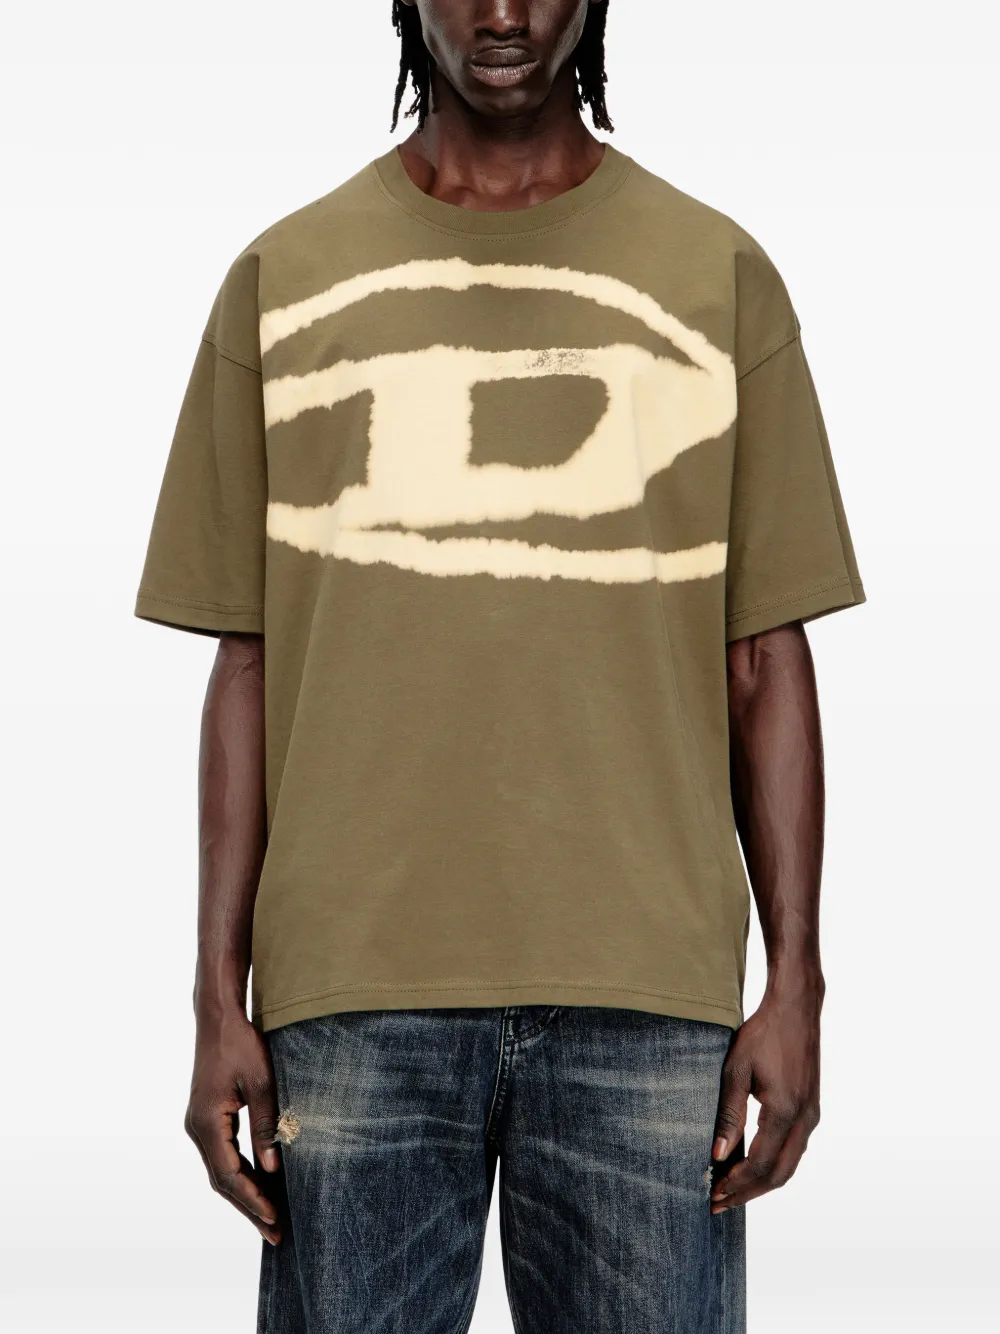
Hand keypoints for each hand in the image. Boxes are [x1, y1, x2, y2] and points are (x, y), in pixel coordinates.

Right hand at [184, 1008, 282, 1242]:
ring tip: (270, 1219)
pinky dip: (240, 1174)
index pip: (230, 1175)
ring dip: (244, 1195)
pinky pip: (222, 1156)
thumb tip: (273, 1168)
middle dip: (249, 1208)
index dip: (253, 1200)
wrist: (218, 1019)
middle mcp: (197, 1129)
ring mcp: (199, 1125)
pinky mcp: (206, 1119)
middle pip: (222, 1181)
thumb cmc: (241, 1044)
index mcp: (206, 1123)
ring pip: (221, 1171)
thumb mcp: (262, 1083)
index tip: (275, 1218)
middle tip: (276, 1234)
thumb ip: (267, 1125)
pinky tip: (259, 1185)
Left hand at [710, 972, 822, 1213]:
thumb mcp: (737, 1070)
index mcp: (785, 1111)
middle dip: (748, 1192)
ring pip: (789, 1165)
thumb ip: (729, 1113)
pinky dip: (773, 1165)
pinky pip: (794, 1149)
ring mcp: (812, 1116)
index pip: (759, 1164)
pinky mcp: (812, 1109)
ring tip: (731, 1189)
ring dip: (761, 1182)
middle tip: (719, 1202)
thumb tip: (717, 1153)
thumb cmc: (763, 1033)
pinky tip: (751, 1164)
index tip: (712, 1193)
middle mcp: (804, 1120)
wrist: (796, 1008)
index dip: (736, 1183)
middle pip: (778, 1175)